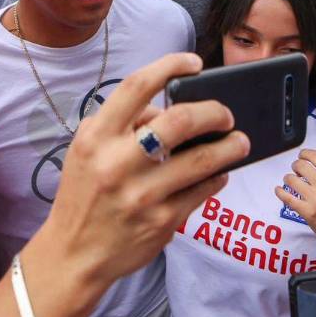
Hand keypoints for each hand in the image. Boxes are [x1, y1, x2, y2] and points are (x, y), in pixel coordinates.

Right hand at [31, 53, 248, 290]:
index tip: (194, 62)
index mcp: (96, 137)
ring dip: (230, 146)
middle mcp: (118, 163)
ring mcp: (142, 194)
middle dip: (214, 112)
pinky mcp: (162, 221)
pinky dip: (218, 177)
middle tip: (226, 115)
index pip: (136, 86)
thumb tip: (169, 105)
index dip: (170, 66)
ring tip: (240, 141)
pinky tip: (219, 172)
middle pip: (180, 120)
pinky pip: (204, 190)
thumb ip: (122, 122)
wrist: (74, 254)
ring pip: (203, 159)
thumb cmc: (85, 193)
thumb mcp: (87, 149)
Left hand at [275, 149, 315, 264]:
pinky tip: (279, 190)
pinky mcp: (306, 212)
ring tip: (290, 182)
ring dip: (287, 179)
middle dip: (295, 166)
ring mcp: (315, 199)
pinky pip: (286, 197)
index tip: (301, 156)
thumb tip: (313, 157)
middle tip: (295, 171)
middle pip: (301, 165)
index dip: (304, 154)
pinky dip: (279, 192)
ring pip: (291, 179)